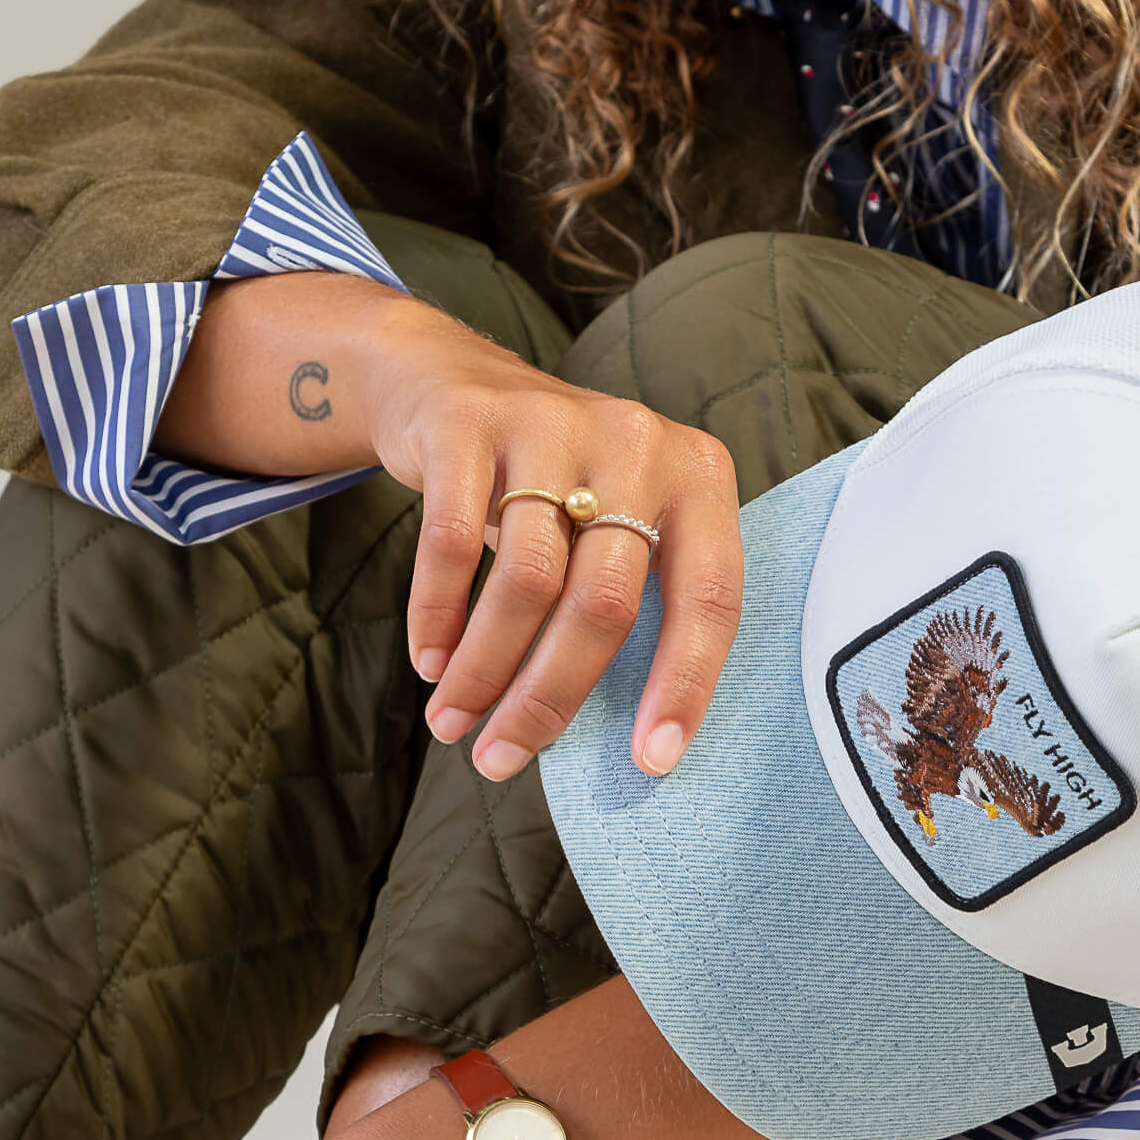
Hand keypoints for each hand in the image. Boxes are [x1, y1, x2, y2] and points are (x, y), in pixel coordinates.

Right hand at [359, 302, 743, 781]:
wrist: (451, 379)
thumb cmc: (557, 486)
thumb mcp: (622, 518)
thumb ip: (642, 597)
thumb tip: (633, 739)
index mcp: (698, 477)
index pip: (711, 597)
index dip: (686, 685)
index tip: (651, 760)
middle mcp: (637, 442)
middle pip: (605, 602)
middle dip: (550, 696)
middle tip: (503, 758)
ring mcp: (553, 424)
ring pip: (527, 581)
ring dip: (484, 669)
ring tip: (453, 722)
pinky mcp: (470, 423)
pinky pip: (452, 543)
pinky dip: (436, 615)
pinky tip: (429, 661)